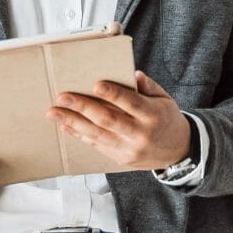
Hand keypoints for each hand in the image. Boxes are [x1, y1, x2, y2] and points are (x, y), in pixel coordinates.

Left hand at [50, 72, 190, 172]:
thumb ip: (148, 86)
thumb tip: (132, 75)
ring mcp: (129, 149)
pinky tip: (66, 126)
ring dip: (73, 122)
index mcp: (153, 115)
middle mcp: (140, 134)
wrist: (178, 151)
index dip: (113, 94)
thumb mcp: (165, 99)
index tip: (96, 84)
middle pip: (108, 119)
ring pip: (97, 134)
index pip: (131, 103)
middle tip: (63, 97)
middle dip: (82, 107)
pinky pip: (96, 145)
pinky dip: (79, 135)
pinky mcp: (120, 158)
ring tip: (54, 113)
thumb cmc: (167, 119)